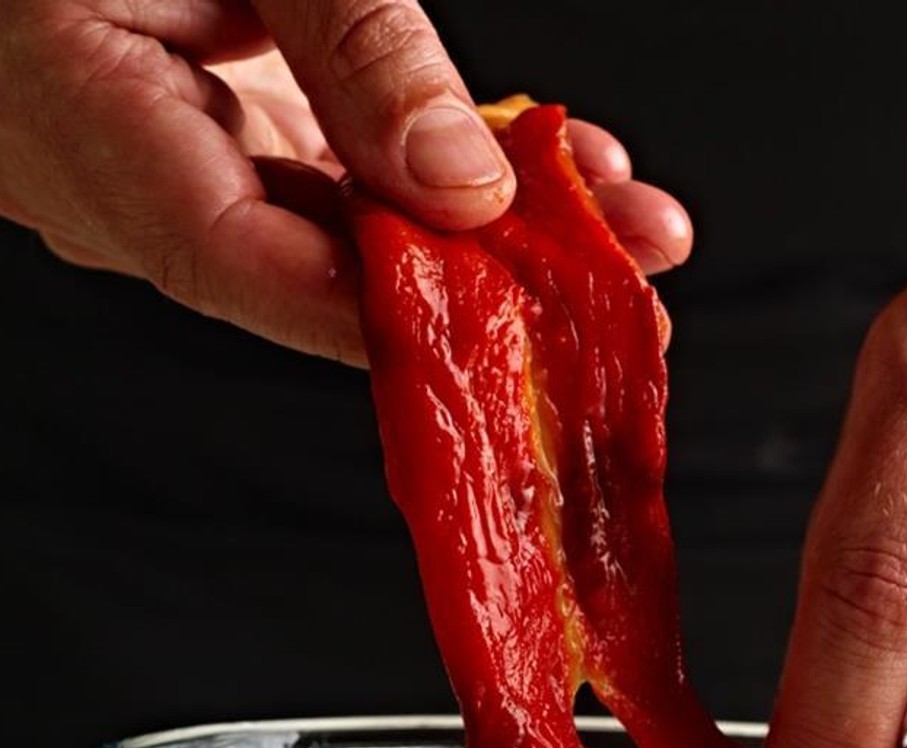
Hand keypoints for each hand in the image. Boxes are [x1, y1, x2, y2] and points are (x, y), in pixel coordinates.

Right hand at [0, 0, 692, 362]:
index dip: (393, 316)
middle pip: (324, 265)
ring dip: (490, 224)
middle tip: (618, 301)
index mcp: (84, 127)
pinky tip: (545, 167)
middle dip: (487, 281)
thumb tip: (460, 184)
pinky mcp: (226, 118)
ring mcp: (180, 151)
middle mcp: (128, 173)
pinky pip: (344, 171)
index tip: (520, 339)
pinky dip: (441, 167)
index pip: (247, 268)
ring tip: (622, 226)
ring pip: (351, 222)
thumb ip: (352, 49)